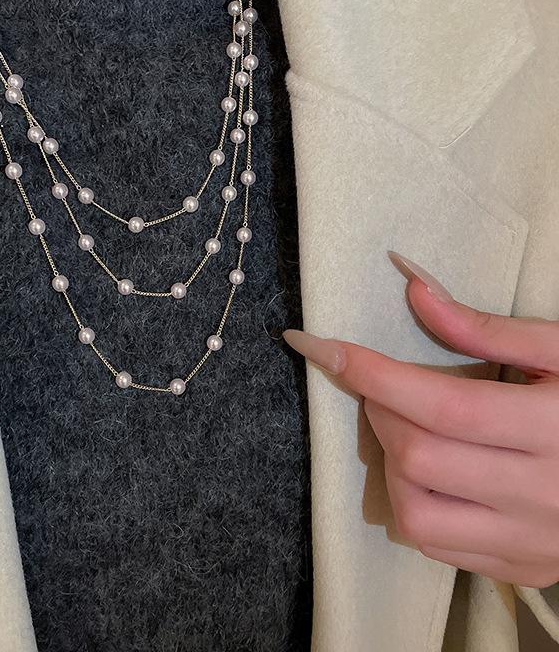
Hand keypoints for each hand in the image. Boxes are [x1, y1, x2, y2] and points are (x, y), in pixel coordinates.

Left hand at [283, 251, 558, 588]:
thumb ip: (485, 327)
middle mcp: (543, 494)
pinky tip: (428, 471)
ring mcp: (532, 542)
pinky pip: (435, 544)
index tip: (320, 346)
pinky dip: (412, 501)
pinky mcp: (522, 567)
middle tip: (386, 388)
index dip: (371, 373)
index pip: (440, 405)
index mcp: (556, 428)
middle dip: (381, 411)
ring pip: (415, 511)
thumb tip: (413, 288)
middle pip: (418, 457)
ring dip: (391, 462)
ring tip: (408, 430)